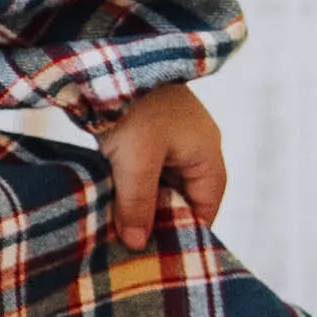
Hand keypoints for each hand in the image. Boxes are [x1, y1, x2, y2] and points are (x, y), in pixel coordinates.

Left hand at [89, 81, 226, 251]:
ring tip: (119, 230)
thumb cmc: (134, 106)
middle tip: (135, 248)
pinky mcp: (147, 132)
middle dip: (161, 220)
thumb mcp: (136, 161)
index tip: (162, 256)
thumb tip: (137, 244)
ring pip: (161, 184)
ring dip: (142, 203)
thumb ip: (137, 204)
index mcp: (207, 154)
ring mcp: (171, 138)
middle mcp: (195, 147)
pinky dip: (131, 185)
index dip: (186, 231)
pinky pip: (144, 169)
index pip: (206, 206)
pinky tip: (111, 202)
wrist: (108, 60)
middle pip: (184, 196)